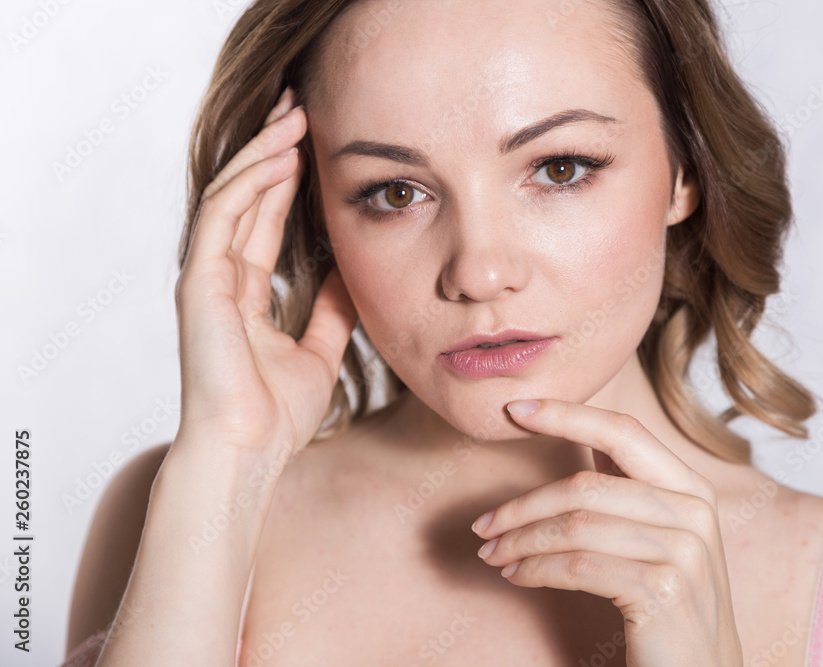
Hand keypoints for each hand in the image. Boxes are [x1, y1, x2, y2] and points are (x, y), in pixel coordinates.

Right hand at [174, 87, 357, 459]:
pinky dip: (250, 181)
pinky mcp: (198, 282)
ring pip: (232, 196)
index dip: (287, 181)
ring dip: (263, 152)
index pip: (264, 222)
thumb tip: (354, 274)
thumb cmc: (276, 415)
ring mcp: (206, 278)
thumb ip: (331, 311)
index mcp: (244, 294)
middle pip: (247, 199)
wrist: (249, 452)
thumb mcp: (319, 350)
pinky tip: (281, 153)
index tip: (314, 146)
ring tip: (295, 115)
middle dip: (274, 151)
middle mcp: (220, 278)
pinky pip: (223, 216)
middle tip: (301, 108)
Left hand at [470, 399, 742, 666]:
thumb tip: (574, 435)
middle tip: (482, 525)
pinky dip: (536, 569)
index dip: (566, 415)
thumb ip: (629, 490)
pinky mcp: (664, 589)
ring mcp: (684, 550)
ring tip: (493, 554)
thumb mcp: (659, 535)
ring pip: (576, 525)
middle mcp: (694, 511)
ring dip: (521, 541)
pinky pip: (578, 566)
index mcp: (691, 487)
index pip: (622, 431)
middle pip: (586, 484)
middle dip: (523, 504)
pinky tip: (517, 576)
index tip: (515, 410)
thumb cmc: (668, 603)